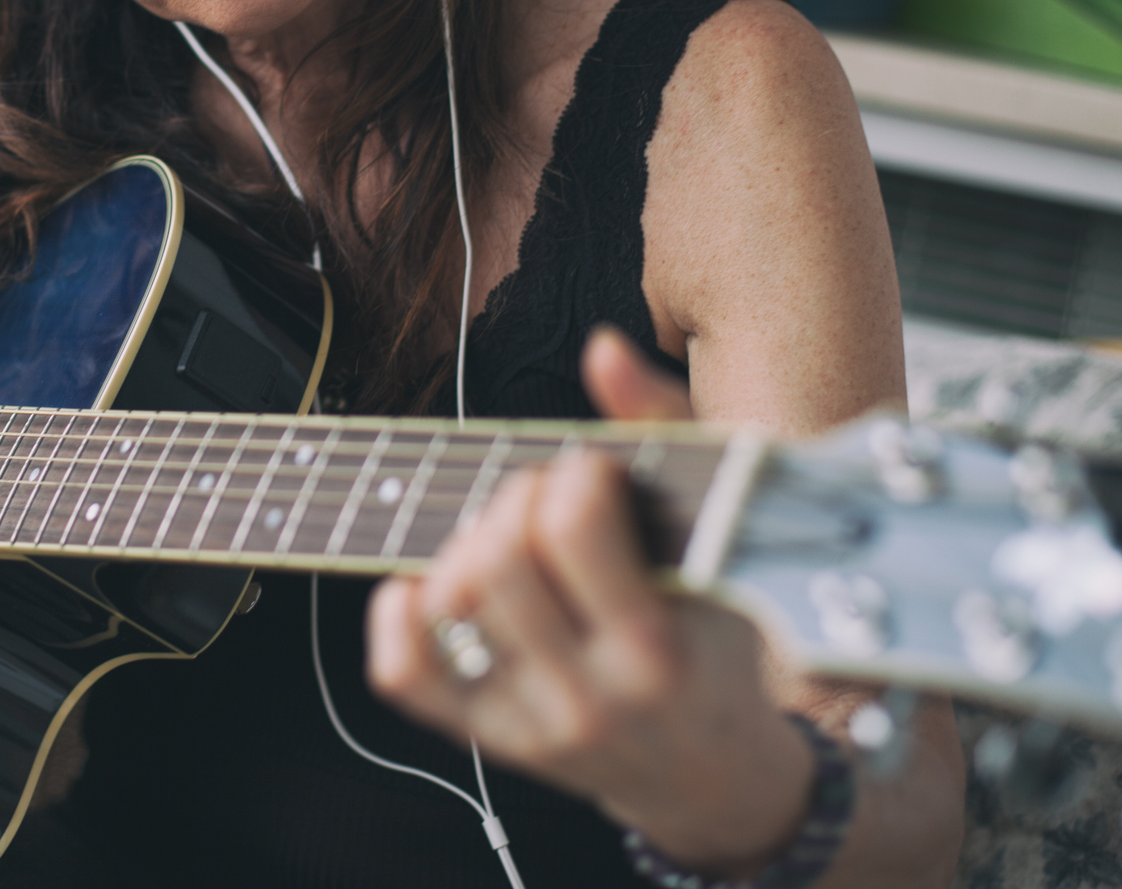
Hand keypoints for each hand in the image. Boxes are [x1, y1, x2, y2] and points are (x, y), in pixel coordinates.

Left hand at [366, 327, 811, 876]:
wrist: (712, 772)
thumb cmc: (720, 635)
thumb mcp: (724, 539)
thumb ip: (664, 431)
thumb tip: (601, 348)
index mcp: (658, 648)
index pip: (573, 528)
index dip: (574, 473)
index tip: (595, 472)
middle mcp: (589, 696)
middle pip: (497, 559)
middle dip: (517, 500)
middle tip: (549, 501)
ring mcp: (529, 725)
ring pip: (446, 604)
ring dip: (466, 543)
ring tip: (510, 536)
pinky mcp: (487, 740)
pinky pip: (405, 675)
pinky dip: (397, 613)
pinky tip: (432, 577)